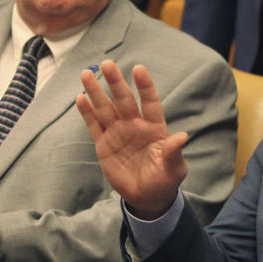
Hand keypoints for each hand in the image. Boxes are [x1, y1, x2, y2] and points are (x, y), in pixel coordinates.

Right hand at [76, 60, 187, 219]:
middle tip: (107, 64)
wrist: (147, 197)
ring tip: (87, 73)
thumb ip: (173, 152)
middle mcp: (135, 125)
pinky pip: (94, 125)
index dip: (144, 86)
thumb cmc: (164, 180)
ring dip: (96, 92)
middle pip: (123, 100)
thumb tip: (182, 136)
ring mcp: (118, 133)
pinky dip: (87, 112)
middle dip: (115, 82)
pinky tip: (80, 98)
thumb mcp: (174, 170)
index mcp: (154, 127)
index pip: (149, 102)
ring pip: (106, 108)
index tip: (138, 69)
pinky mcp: (104, 144)